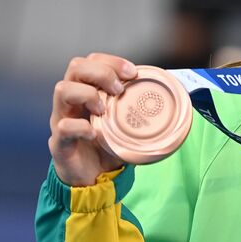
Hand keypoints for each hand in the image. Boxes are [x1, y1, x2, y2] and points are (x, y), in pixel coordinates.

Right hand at [49, 53, 135, 186]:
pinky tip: (94, 133)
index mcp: (87, 92)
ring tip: (104, 109)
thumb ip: (142, 111)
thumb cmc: (108, 148)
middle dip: (100, 72)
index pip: (90, 62)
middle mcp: (71, 102)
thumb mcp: (127, 125)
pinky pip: (62, 127)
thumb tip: (180, 103)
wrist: (92, 180)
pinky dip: (79, 126)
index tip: (132, 72)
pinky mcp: (59, 143)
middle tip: (119, 89)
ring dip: (88, 94)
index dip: (110, 61)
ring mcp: (62, 120)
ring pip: (62, 90)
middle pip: (75, 67)